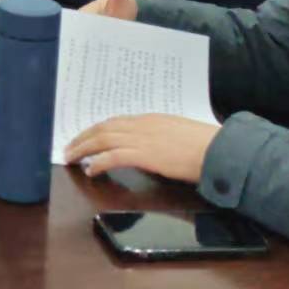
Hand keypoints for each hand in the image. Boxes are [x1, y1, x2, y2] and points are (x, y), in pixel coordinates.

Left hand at [64, 115, 219, 182]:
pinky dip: (98, 162)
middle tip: (70, 146)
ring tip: (71, 157)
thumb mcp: (179, 134)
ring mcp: (142, 139)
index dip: (98, 129)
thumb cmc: (206, 145)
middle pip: (104, 128)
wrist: (218, 150)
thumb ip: (162, 136)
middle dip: (84, 137)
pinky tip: (90, 169)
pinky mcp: (144, 154)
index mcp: (151, 119)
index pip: (116, 121)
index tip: (87, 135)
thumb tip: (152, 146)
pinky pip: (113, 157)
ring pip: (103, 140)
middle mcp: (143, 125)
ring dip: (83, 148)